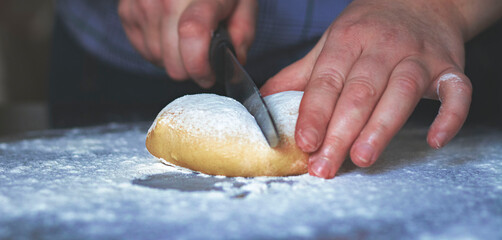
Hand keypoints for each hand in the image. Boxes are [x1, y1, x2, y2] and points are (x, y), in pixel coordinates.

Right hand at [118, 0, 256, 87]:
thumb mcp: (242, 3)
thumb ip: (242, 33)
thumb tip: (232, 61)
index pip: (192, 33)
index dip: (201, 66)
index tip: (210, 74)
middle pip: (173, 60)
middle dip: (190, 68)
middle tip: (202, 55)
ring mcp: (142, 2)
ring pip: (157, 59)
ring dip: (174, 59)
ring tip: (186, 40)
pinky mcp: (127, 10)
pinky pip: (143, 51)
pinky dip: (158, 51)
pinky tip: (170, 34)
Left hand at [261, 0, 473, 177]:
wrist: (422, 0)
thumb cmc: (370, 27)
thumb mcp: (331, 42)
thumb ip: (301, 74)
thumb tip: (264, 99)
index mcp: (347, 41)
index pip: (326, 81)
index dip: (314, 113)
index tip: (304, 143)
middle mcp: (383, 47)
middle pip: (360, 93)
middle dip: (340, 133)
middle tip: (325, 166)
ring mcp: (418, 56)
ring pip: (401, 92)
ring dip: (381, 128)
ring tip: (363, 158)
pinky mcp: (450, 67)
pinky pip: (456, 91)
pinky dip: (449, 116)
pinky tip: (435, 140)